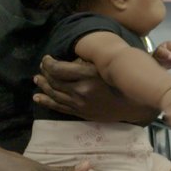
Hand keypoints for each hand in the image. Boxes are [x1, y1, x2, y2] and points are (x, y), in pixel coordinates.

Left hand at [34, 55, 154, 123]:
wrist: (134, 104)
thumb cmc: (122, 80)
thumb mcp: (105, 66)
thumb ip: (86, 62)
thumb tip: (70, 60)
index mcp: (87, 75)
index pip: (57, 69)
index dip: (48, 63)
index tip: (46, 58)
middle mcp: (81, 90)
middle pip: (54, 81)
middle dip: (45, 72)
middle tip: (41, 67)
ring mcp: (80, 103)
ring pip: (54, 94)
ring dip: (43, 85)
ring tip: (37, 79)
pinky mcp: (81, 113)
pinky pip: (59, 107)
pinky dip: (46, 101)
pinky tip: (37, 97)